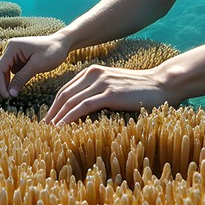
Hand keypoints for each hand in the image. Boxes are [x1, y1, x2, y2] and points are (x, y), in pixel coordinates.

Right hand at [0, 35, 69, 98]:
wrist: (63, 44)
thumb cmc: (52, 51)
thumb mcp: (37, 65)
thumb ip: (22, 78)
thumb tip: (10, 94)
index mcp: (12, 47)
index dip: (0, 85)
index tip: (7, 98)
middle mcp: (10, 49)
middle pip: (1, 71)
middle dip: (4, 85)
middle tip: (11, 99)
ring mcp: (14, 54)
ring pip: (6, 72)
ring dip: (9, 83)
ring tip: (14, 94)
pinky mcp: (20, 59)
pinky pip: (13, 72)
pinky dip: (15, 80)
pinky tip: (19, 87)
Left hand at [44, 65, 170, 125]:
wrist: (162, 84)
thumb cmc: (140, 89)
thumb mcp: (113, 85)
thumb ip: (98, 92)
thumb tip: (82, 110)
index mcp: (92, 72)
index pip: (65, 90)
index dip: (53, 106)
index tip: (47, 121)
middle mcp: (94, 74)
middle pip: (64, 95)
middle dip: (51, 113)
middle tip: (42, 129)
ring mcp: (102, 83)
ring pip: (71, 101)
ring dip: (57, 118)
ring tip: (48, 132)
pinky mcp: (110, 94)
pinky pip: (84, 107)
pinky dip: (70, 118)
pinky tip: (62, 128)